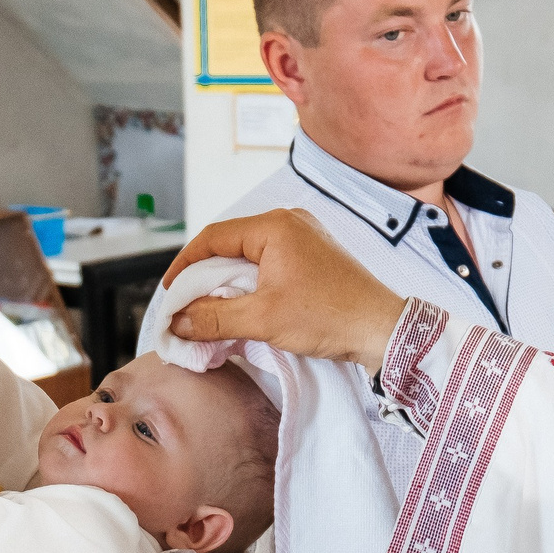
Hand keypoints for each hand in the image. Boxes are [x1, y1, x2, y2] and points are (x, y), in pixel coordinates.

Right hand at [160, 208, 406, 368]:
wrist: (383, 329)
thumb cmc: (329, 317)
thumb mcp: (263, 319)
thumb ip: (213, 318)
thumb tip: (177, 322)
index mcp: (275, 226)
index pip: (213, 238)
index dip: (184, 266)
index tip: (170, 294)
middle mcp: (289, 223)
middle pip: (229, 245)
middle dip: (204, 277)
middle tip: (186, 307)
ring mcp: (304, 238)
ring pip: (249, 257)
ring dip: (227, 283)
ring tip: (210, 311)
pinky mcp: (314, 257)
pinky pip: (269, 264)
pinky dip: (250, 284)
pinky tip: (243, 307)